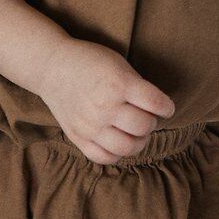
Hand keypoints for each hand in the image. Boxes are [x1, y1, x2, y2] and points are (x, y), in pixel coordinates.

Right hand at [35, 37, 175, 164]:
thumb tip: (157, 110)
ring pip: (128, 147)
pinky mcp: (78, 137)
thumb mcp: (118, 64)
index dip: (166, 107)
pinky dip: (117, 153)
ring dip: (138, 141)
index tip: (165, 107)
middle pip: (144, 127)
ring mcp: (90, 125)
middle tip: (145, 116)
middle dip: (151, 122)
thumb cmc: (89, 61)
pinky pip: (104, 157)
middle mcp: (105, 107)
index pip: (157, 104)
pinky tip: (118, 140)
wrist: (52, 66)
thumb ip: (138, 87)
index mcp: (119, 84)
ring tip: (134, 132)